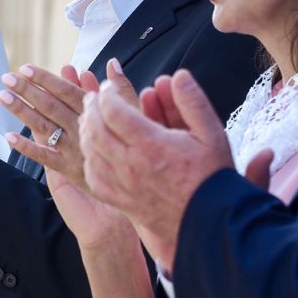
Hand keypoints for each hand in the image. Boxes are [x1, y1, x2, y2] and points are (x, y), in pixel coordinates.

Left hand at [1, 59, 136, 191]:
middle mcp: (82, 129)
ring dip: (22, 111)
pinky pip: (45, 157)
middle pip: (50, 106)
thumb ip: (120, 87)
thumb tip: (111, 62)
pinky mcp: (69, 170)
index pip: (65, 91)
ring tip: (3, 96)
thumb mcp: (135, 111)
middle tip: (7, 77)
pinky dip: (27, 147)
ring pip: (44, 127)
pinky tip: (10, 136)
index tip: (26, 69)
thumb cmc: (136, 142)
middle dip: (27, 90)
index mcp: (96, 113)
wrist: (138, 182)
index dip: (45, 79)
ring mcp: (73, 150)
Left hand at [80, 70, 231, 270]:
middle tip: (93, 97)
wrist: (211, 222)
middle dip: (91, 109)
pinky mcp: (121, 201)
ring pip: (90, 152)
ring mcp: (123, 186)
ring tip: (91, 119)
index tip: (108, 86)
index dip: (106, 94)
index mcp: (151, 145)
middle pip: (95, 129)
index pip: (113, 111)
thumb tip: (177, 75)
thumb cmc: (211, 176)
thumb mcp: (211, 132)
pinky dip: (89, 158)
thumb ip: (192, 101)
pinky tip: (94, 150)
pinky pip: (93, 177)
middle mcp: (131, 165)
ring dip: (86, 131)